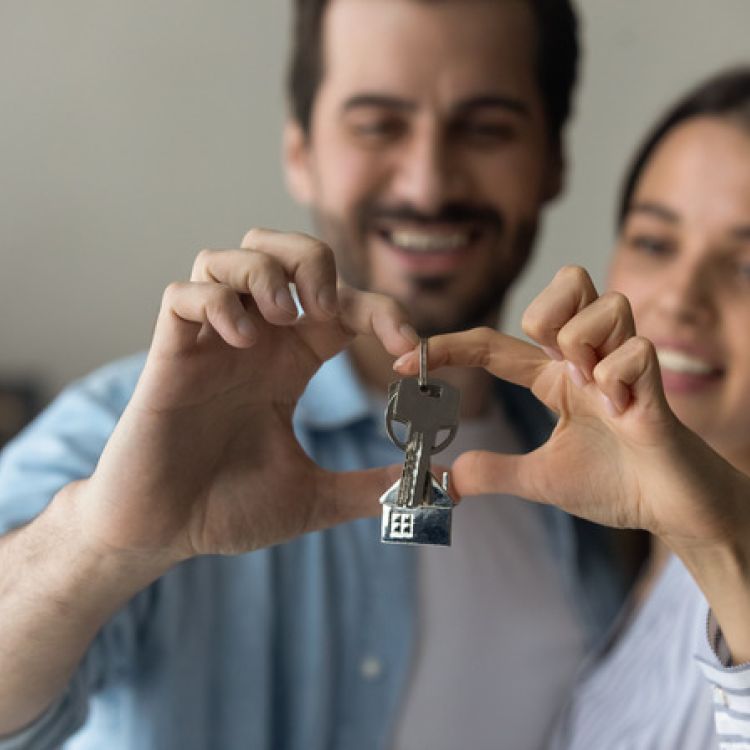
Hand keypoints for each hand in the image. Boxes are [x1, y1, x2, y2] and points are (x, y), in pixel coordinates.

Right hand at [76, 229, 414, 563]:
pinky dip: (216, 302)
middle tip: (328, 308)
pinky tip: (241, 341)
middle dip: (313, 261)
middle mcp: (253, 342)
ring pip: (228, 256)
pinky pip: (181, 294)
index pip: (342, 304)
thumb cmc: (228, 509)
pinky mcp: (169, 355)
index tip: (409, 352)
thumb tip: (438, 484)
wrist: (164, 534)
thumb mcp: (314, 498)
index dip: (383, 313)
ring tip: (284, 318)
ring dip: (265, 272)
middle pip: (279, 250)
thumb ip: (372, 486)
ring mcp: (209, 344)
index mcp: (290, 363)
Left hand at [394, 266, 749, 556]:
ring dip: (585, 342)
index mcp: (554, 378)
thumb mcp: (541, 478)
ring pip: (606, 302)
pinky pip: (636, 351)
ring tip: (591, 388)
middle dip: (548, 308)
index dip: (449, 346)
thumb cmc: (617, 484)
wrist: (672, 512)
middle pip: (570, 280)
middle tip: (548, 353)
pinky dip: (618, 378)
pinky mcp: (656, 386)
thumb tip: (448, 479)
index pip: (494, 343)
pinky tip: (621, 411)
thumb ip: (495, 472)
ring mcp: (624, 366)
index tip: (405, 362)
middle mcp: (587, 360)